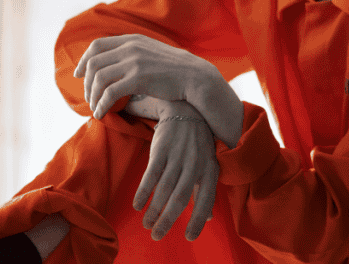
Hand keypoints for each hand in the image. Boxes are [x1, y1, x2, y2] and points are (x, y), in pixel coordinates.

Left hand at [74, 34, 215, 119]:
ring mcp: (134, 63)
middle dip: (86, 82)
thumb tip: (116, 62)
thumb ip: (134, 52)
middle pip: (93, 63)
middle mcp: (130, 48)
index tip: (78, 74)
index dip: (83, 60)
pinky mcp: (138, 79)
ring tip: (95, 106)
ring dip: (92, 95)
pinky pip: (109, 93)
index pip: (97, 45)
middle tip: (88, 96)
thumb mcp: (152, 51)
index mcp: (132, 39)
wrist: (195, 77)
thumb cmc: (175, 69)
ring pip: (98, 78)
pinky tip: (100, 113)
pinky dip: (101, 105)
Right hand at [134, 100, 218, 241]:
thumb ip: (206, 192)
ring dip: (154, 210)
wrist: (186, 112)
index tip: (189, 237)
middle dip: (168, 220)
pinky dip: (144, 192)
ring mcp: (178, 156)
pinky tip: (137, 205)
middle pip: (180, 198)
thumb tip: (208, 218)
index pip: (206, 200)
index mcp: (210, 170)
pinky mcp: (161, 149)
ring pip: (164, 190)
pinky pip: (151, 175)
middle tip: (157, 236)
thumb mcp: (208, 165)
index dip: (197, 220)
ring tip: (147, 225)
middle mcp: (195, 164)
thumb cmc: (199, 145)